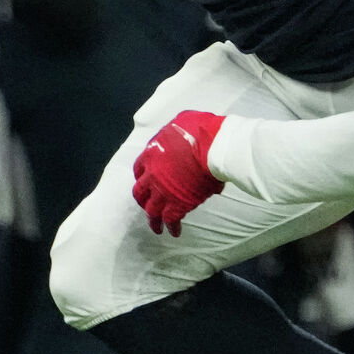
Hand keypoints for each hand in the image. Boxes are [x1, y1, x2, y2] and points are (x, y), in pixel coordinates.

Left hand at [131, 109, 226, 235]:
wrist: (214, 147)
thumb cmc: (201, 130)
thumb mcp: (182, 121)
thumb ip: (175, 132)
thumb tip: (180, 135)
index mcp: (151, 153)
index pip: (139, 168)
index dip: (142, 176)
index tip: (145, 181)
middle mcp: (152, 175)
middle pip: (140, 192)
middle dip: (143, 200)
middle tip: (148, 206)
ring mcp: (163, 191)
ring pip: (151, 210)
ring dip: (153, 220)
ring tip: (157, 229)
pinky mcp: (177, 204)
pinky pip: (170, 219)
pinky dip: (172, 227)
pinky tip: (176, 232)